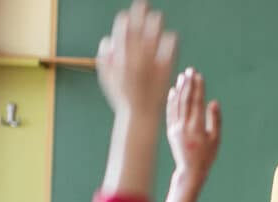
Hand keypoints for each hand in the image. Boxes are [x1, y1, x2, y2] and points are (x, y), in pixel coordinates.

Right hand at [96, 0, 176, 117]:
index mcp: (120, 59)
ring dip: (154, 25)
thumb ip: (105, 58)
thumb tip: (108, 40)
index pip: (120, 34)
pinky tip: (173, 35)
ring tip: (158, 16)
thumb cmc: (122, 97)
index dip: (124, 21)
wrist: (140, 114)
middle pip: (137, 32)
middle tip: (144, 4)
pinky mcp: (164, 71)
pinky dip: (169, 44)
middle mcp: (134, 59)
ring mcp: (150, 65)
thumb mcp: (106, 78)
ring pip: (152, 39)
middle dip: (139, 16)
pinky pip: (168, 53)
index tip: (126, 14)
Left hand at [166, 68, 221, 185]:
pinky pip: (170, 112)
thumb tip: (213, 102)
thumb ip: (215, 120)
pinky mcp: (170, 131)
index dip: (198, 88)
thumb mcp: (216, 139)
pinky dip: (171, 101)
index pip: (196, 103)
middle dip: (188, 84)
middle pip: (185, 100)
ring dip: (179, 89)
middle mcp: (184, 126)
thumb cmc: (207, 156)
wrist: (190, 171)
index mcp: (196, 128)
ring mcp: (175, 128)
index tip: (199, 76)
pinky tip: (173, 91)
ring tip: (182, 76)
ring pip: (176, 104)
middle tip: (191, 70)